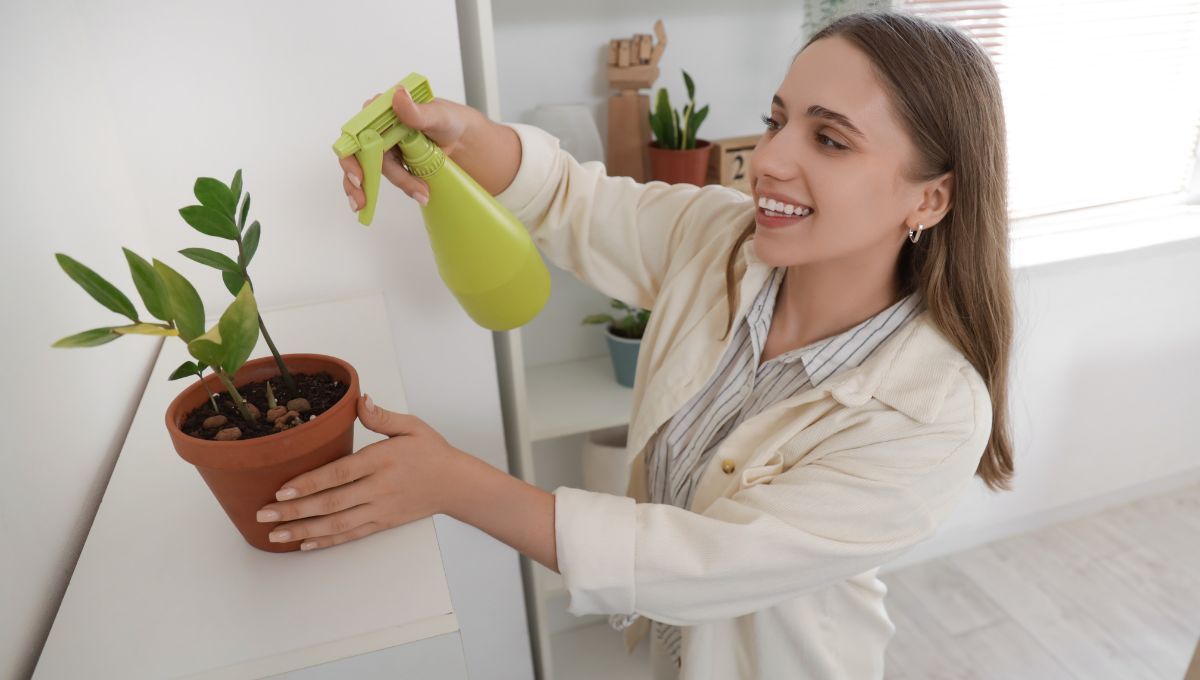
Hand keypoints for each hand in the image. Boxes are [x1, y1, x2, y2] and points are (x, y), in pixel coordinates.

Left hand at [255, 394, 462, 550]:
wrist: (456, 484)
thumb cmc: (432, 452)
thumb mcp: (412, 426)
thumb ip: (382, 416)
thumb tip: (360, 400)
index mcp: (381, 460)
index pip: (339, 473)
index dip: (309, 483)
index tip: (282, 490)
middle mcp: (378, 488)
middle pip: (331, 503)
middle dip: (294, 511)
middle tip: (263, 515)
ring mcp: (379, 509)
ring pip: (336, 524)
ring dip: (303, 531)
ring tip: (275, 535)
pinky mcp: (382, 522)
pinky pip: (351, 535)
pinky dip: (326, 541)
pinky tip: (304, 544)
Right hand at [339, 86, 479, 209]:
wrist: (460, 140)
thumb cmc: (448, 121)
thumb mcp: (437, 115)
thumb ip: (417, 110)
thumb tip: (399, 96)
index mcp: (383, 110)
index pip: (359, 130)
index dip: (353, 151)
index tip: (360, 174)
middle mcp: (377, 127)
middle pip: (356, 153)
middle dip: (357, 177)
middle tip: (362, 195)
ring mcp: (380, 146)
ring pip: (365, 170)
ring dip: (372, 189)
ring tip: (416, 195)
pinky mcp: (388, 163)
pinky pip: (374, 178)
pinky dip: (373, 193)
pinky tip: (376, 205)